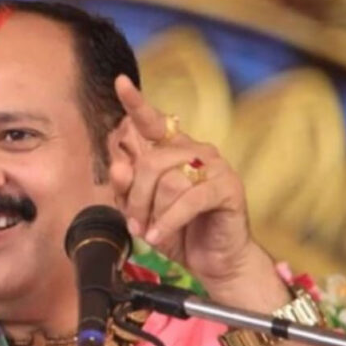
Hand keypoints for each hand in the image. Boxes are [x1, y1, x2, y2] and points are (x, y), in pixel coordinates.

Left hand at [109, 74, 271, 291]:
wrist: (214, 262)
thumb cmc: (178, 233)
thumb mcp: (144, 211)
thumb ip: (127, 188)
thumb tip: (118, 166)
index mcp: (174, 151)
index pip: (152, 123)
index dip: (136, 103)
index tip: (120, 83)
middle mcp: (196, 151)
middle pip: (151, 161)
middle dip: (135, 197)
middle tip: (133, 223)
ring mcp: (215, 167)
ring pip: (168, 180)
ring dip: (151, 213)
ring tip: (149, 233)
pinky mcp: (227, 188)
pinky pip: (188, 200)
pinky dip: (168, 222)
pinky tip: (159, 237)